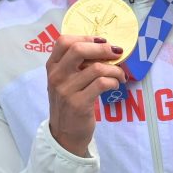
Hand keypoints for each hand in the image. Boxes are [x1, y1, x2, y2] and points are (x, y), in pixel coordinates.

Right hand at [46, 34, 123, 156]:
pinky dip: (114, 81)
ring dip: (115, 69)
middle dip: (102, 48)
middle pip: (79, 49)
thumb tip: (104, 47)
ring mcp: (66, 90)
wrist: (64, 134)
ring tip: (120, 75)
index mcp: (52, 67)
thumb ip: (75, 65)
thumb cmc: (68, 103)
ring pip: (97, 68)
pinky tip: (115, 85)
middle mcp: (56, 76)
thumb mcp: (64, 81)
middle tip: (116, 53)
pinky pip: (102, 83)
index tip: (102, 42)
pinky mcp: (79, 104)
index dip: (86, 37)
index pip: (64, 41)